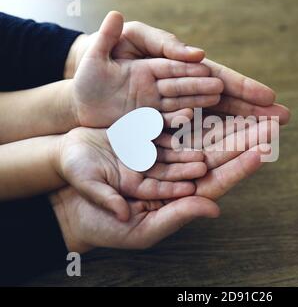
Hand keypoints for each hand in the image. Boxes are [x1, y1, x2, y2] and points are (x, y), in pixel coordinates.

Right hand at [50, 123, 271, 252]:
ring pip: (203, 135)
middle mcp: (178, 176)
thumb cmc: (100, 222)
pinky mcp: (150, 139)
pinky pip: (177, 123)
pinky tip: (214, 97)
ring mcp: (165, 155)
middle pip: (219, 154)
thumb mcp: (137, 227)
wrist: (66, 197)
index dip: (241, 166)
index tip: (264, 151)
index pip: (219, 181)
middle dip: (246, 138)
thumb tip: (214, 208)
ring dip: (228, 120)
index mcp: (180, 198)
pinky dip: (196, 110)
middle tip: (273, 122)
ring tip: (252, 107)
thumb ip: (175, 216)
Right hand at [54, 127, 206, 221]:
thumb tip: (124, 215)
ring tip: (201, 135)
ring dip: (184, 142)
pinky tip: (185, 115)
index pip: (165, 192)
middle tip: (205, 159)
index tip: (196, 182)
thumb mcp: (93, 196)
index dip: (180, 187)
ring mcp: (144, 152)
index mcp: (141, 192)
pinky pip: (157, 128)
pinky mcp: (139, 134)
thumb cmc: (75, 182)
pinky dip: (169, 122)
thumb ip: (110, 203)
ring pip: (168, 147)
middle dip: (189, 163)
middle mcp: (147, 172)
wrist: (60, 156)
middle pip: (172, 169)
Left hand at [66, 12, 289, 124]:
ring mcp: (176, 115)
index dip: (244, 88)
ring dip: (241, 130)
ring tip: (268, 138)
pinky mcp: (163, 134)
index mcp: (180, 69)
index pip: (219, 78)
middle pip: (226, 103)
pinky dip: (214, 145)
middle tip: (285, 118)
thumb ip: (162, 44)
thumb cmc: (101, 59)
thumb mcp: (131, 40)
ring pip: (215, 123)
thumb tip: (198, 53)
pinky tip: (233, 153)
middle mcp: (184, 93)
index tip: (269, 96)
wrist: (80, 89)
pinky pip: (194, 141)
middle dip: (254, 111)